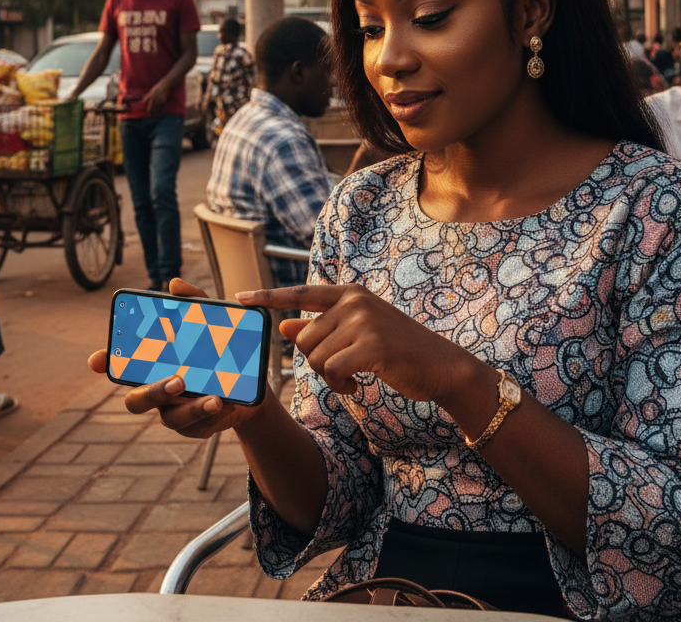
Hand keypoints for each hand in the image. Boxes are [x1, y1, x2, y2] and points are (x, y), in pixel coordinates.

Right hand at [87, 278, 268, 438]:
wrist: (251, 381)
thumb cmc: (219, 346)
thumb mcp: (213, 321)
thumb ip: (194, 302)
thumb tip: (174, 284)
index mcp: (154, 364)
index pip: (121, 364)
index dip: (106, 363)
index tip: (96, 360)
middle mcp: (158, 389)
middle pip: (137, 400)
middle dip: (154, 393)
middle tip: (178, 380)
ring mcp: (175, 410)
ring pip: (170, 419)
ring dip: (191, 409)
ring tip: (214, 399)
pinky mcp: (196, 427)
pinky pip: (196, 428)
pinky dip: (210, 417)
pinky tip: (224, 404)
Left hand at [143, 80, 171, 115]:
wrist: (164, 86)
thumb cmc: (156, 89)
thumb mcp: (150, 92)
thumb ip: (146, 98)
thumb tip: (142, 102)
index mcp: (151, 99)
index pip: (150, 107)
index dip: (149, 111)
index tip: (148, 113)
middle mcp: (156, 101)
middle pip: (153, 110)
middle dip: (152, 113)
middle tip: (151, 116)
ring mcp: (160, 101)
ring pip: (158, 110)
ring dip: (156, 113)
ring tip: (155, 116)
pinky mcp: (164, 102)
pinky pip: (162, 108)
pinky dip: (160, 111)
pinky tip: (159, 113)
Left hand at [238, 284, 482, 404]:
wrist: (440, 366)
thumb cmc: (398, 351)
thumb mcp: (358, 334)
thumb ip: (322, 329)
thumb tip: (283, 327)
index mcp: (350, 293)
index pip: (300, 293)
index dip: (268, 298)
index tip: (240, 298)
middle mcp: (354, 301)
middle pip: (305, 339)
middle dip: (317, 363)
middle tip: (343, 372)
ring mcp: (363, 320)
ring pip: (315, 358)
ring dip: (330, 378)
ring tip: (353, 378)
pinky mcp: (371, 345)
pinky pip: (331, 371)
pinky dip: (339, 386)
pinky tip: (357, 387)